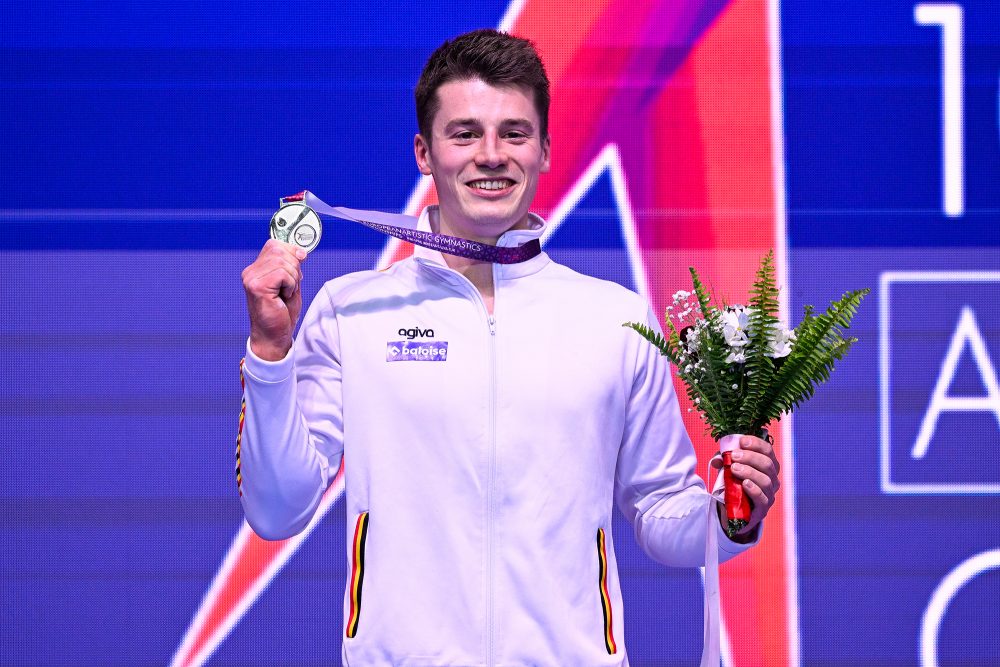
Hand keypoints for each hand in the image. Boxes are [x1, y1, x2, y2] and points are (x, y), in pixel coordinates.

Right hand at [242, 239, 306, 360]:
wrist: (274, 337)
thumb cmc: (282, 313)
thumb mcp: (291, 284)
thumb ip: (292, 266)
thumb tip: (300, 251)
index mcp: (256, 269)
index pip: (274, 245)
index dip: (291, 250)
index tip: (300, 261)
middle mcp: (250, 272)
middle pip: (279, 250)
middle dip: (294, 267)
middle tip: (290, 286)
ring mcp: (251, 278)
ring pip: (283, 261)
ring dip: (293, 279)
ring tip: (285, 294)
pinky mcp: (256, 286)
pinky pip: (283, 273)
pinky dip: (290, 285)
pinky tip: (283, 297)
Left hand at [711, 434, 780, 540]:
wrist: (733, 512)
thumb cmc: (734, 486)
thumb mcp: (728, 470)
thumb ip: (724, 461)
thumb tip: (718, 459)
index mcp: (767, 466)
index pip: (767, 451)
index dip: (756, 444)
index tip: (742, 441)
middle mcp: (772, 479)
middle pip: (768, 464)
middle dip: (750, 457)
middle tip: (734, 455)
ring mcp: (769, 494)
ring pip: (766, 480)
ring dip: (750, 472)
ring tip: (734, 468)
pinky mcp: (763, 509)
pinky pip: (762, 498)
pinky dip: (754, 489)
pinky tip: (744, 484)